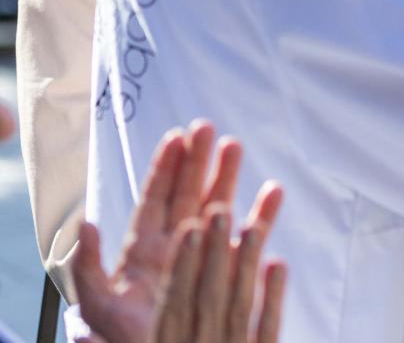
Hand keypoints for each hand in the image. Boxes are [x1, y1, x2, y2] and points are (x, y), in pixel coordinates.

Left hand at [72, 122, 286, 342]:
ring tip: (235, 146)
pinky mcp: (230, 270)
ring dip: (227, 177)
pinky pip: (250, 236)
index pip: (155, 199)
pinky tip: (273, 193)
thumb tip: (83, 224)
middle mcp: (175, 245)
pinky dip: (263, 214)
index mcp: (142, 250)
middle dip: (197, 159)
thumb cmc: (126, 337)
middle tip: (207, 127)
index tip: (175, 137)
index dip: (164, 168)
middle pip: (187, 193)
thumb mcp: (99, 305)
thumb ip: (90, 267)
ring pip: (217, 206)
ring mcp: (204, 254)